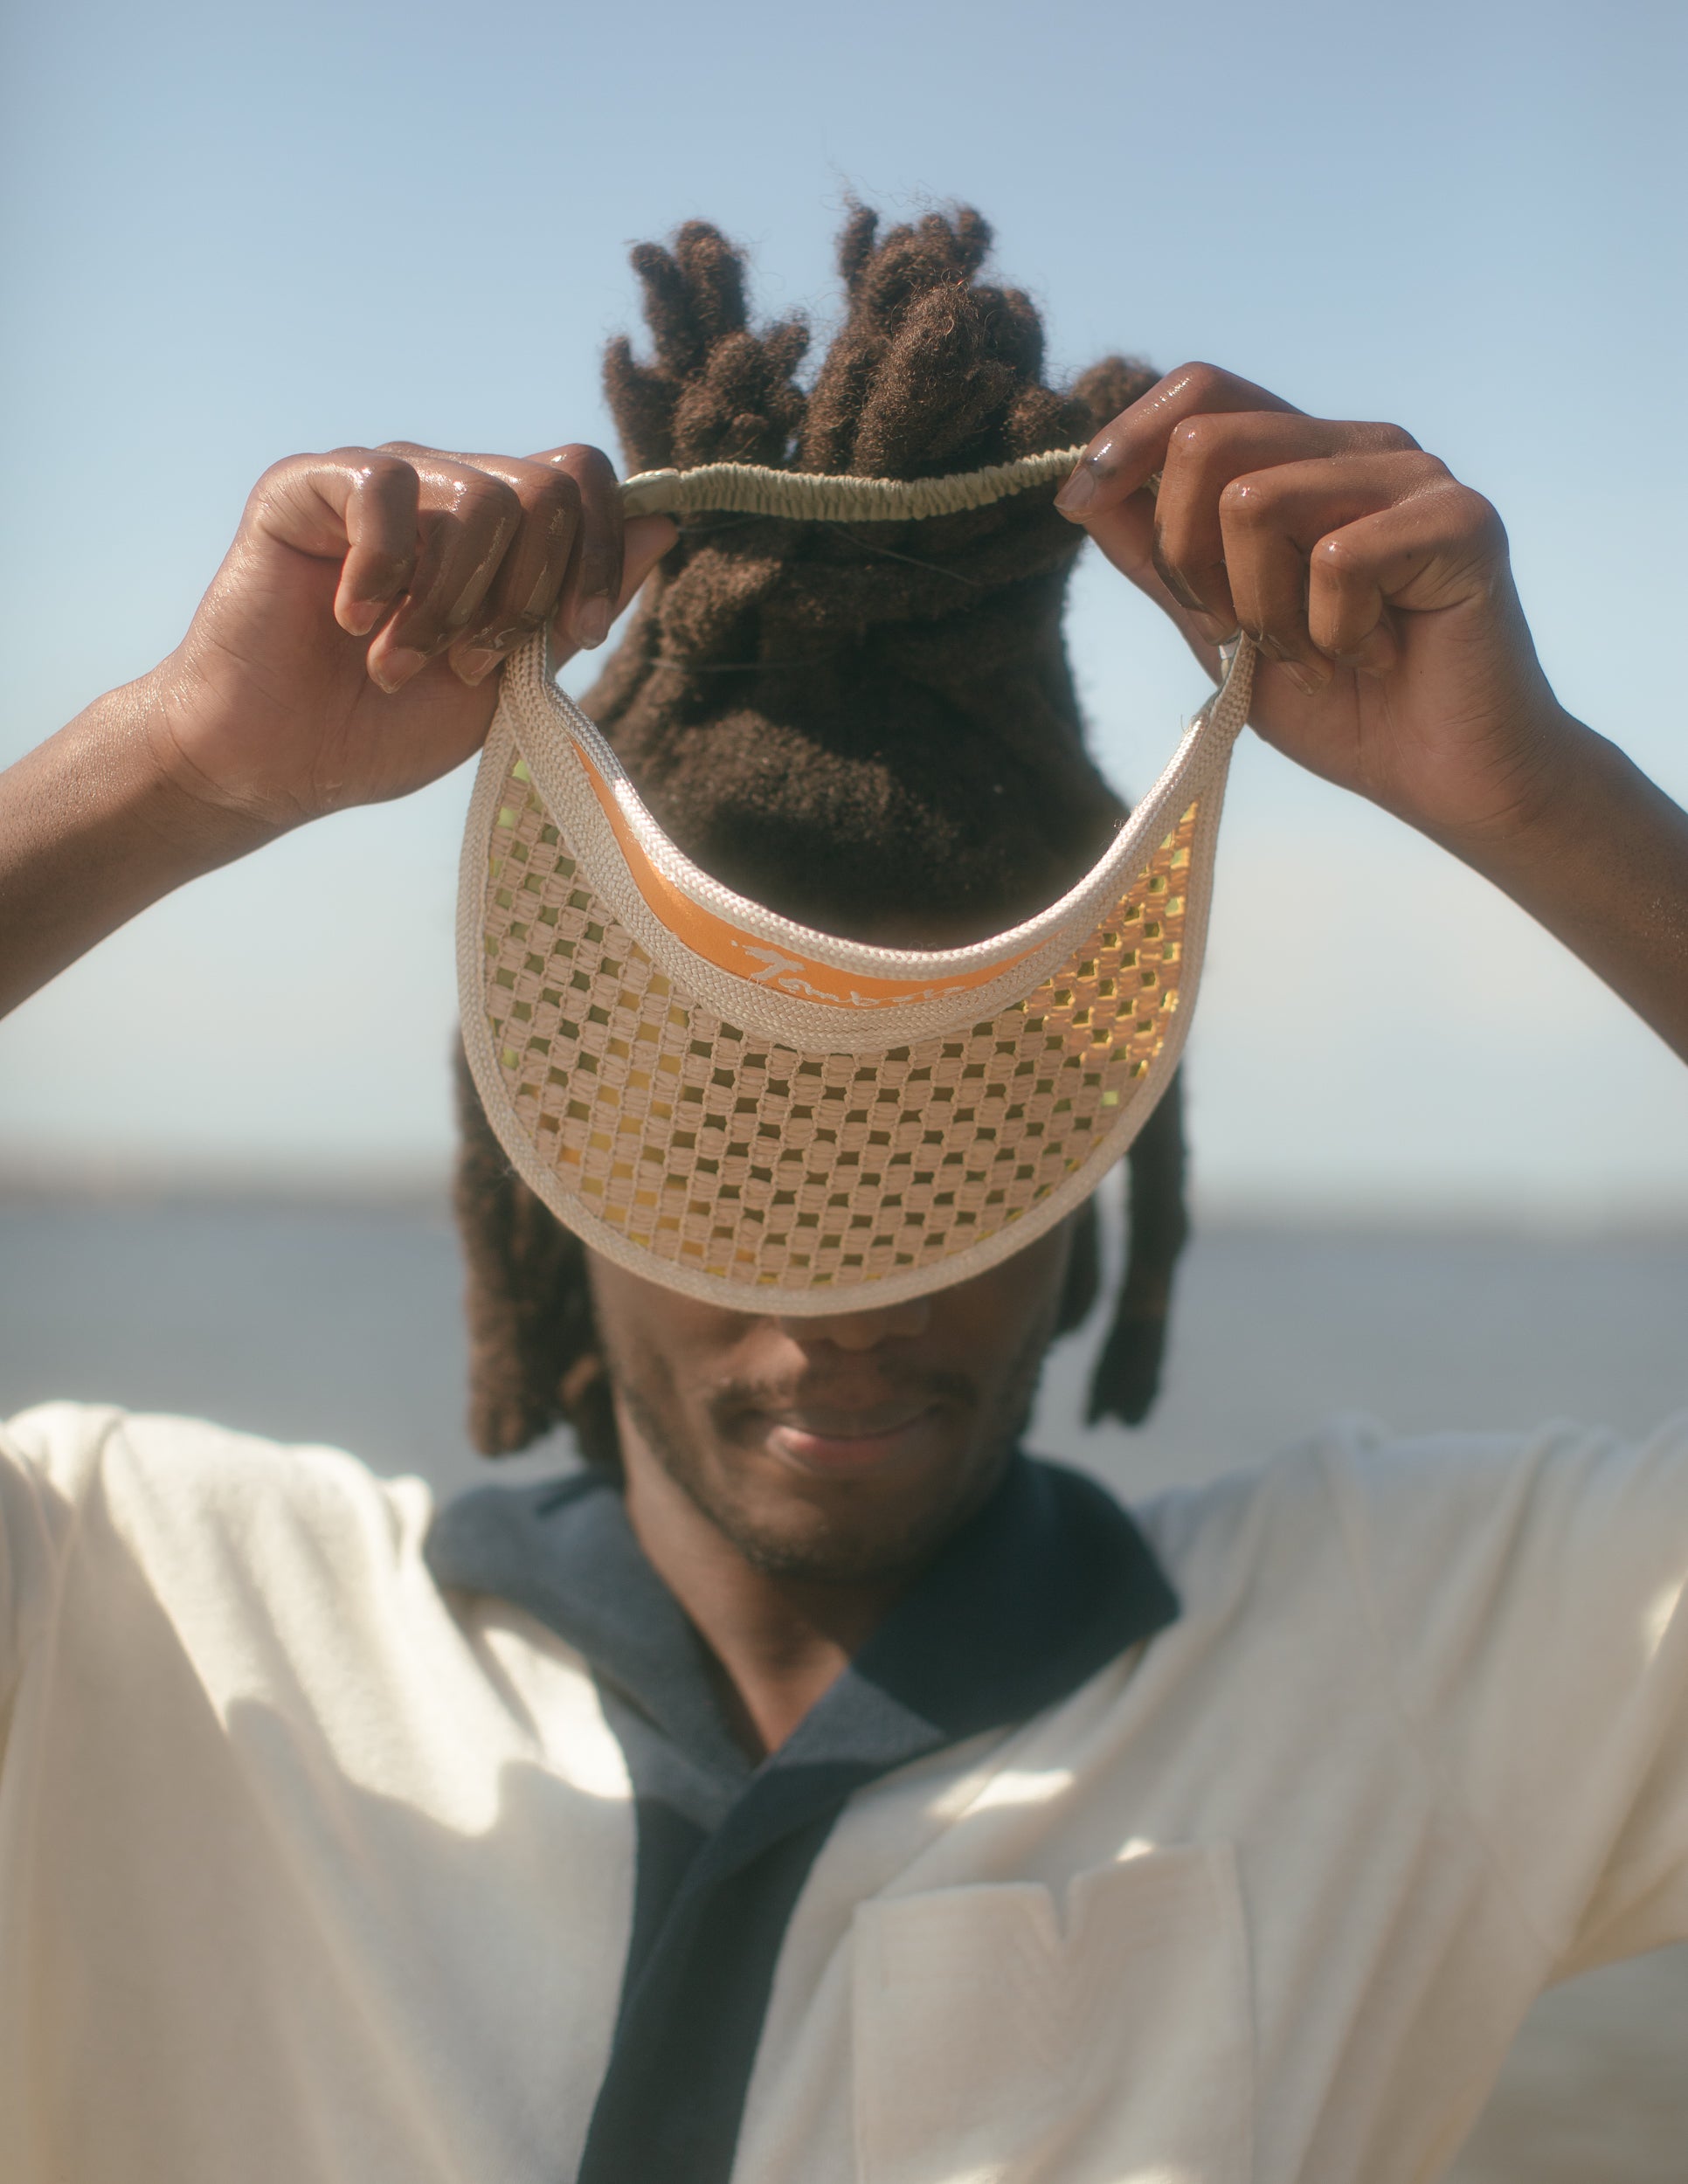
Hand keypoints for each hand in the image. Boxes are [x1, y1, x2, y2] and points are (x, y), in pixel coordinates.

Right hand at [148, 442, 675, 843]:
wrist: (277, 765)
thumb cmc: (384, 728)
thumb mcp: (508, 679)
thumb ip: (575, 606)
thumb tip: (663, 525)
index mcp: (498, 535)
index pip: (581, 479)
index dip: (600, 551)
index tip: (577, 632)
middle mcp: (442, 491)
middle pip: (546, 487)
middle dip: (524, 593)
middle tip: (466, 661)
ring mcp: (377, 482)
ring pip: (479, 497)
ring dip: (450, 603)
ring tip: (398, 662)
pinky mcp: (307, 485)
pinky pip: (386, 486)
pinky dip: (384, 571)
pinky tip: (354, 620)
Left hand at [1056, 366, 1572, 851]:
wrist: (1439, 776)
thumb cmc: (1340, 703)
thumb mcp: (1219, 628)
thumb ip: (1161, 560)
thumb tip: (1083, 492)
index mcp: (1302, 459)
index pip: (1200, 390)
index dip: (1124, 440)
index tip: (1078, 504)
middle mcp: (1357, 449)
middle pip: (1206, 440)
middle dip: (1185, 556)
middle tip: (1236, 632)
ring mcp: (1413, 477)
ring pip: (1257, 501)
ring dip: (1262, 610)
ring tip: (1315, 657)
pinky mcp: (1461, 520)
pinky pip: (1338, 559)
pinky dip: (1333, 634)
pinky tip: (1374, 656)